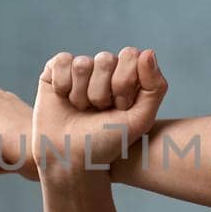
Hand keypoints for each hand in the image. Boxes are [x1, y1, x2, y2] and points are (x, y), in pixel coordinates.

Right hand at [32, 47, 166, 181]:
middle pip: (105, 59)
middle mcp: (105, 71)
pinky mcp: (56, 72)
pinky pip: (61, 61)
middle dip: (101, 92)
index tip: (120, 107)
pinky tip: (63, 99)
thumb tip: (148, 52)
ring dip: (81, 93)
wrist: (69, 159)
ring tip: (81, 110)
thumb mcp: (140, 120)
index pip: (130, 55)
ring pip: (82, 64)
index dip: (124, 83)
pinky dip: (62, 85)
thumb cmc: (107, 143)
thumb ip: (155, 87)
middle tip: (98, 112)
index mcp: (127, 77)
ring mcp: (80, 71)